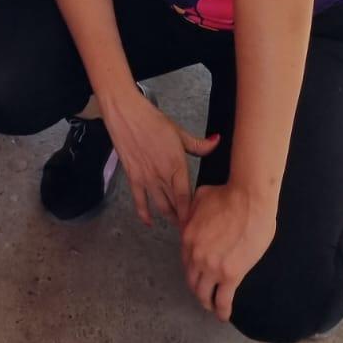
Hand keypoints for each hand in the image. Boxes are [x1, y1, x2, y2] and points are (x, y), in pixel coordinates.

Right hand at [102, 87, 218, 228]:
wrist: (126, 113)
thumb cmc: (152, 120)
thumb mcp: (178, 132)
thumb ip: (199, 144)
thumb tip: (216, 141)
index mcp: (176, 164)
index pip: (186, 197)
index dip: (191, 214)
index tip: (198, 224)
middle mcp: (162, 175)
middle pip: (175, 204)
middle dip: (183, 218)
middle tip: (191, 229)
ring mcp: (146, 177)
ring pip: (160, 205)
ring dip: (169, 217)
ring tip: (176, 226)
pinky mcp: (133, 177)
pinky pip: (139, 200)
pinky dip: (144, 213)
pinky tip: (148, 222)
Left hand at [181, 183, 275, 323]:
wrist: (249, 199)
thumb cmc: (228, 194)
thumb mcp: (200, 198)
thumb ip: (191, 212)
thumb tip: (191, 218)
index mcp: (188, 235)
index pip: (185, 261)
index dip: (191, 270)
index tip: (197, 275)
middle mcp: (196, 254)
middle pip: (192, 280)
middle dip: (197, 289)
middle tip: (204, 294)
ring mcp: (212, 266)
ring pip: (204, 293)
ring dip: (207, 302)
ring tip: (212, 306)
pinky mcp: (231, 275)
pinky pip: (223, 300)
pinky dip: (222, 310)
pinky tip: (223, 315)